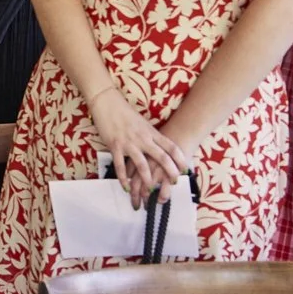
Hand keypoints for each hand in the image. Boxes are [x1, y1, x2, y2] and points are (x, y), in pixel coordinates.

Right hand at [88, 89, 188, 207]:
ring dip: (148, 180)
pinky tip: (126, 188)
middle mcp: (143, 139)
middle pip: (162, 158)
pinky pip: (120, 166)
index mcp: (151, 132)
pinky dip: (124, 179)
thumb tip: (160, 148)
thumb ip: (151, 136)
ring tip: (151, 191)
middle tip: (174, 183)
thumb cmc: (125, 113)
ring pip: (142, 165)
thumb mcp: (143, 124)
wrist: (107, 102)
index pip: (171, 147)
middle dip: (170, 172)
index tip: (185, 170)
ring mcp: (129, 143)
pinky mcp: (115, 146)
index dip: (180, 160)